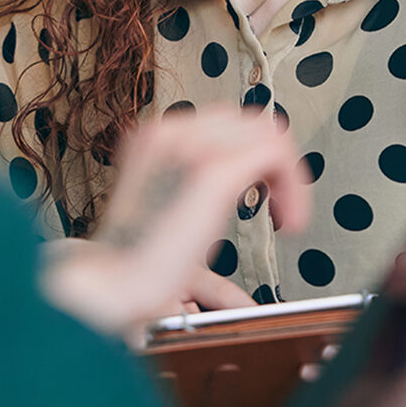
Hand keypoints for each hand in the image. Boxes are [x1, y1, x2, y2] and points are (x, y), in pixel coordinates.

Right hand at [39, 105, 308, 339]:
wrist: (113, 284)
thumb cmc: (137, 262)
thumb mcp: (172, 206)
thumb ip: (199, 185)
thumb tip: (248, 180)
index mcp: (156, 137)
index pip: (228, 123)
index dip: (255, 158)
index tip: (263, 197)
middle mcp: (171, 132)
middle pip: (252, 123)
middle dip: (276, 164)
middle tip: (280, 208)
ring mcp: (190, 146)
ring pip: (269, 134)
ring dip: (288, 176)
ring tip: (287, 216)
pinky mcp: (212, 170)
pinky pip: (275, 154)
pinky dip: (292, 187)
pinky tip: (288, 222)